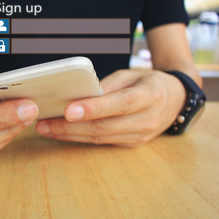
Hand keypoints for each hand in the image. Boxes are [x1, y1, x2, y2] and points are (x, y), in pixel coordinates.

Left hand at [35, 69, 185, 146]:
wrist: (174, 100)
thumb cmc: (150, 83)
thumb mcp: (132, 74)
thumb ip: (107, 85)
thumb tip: (78, 96)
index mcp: (149, 96)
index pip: (120, 104)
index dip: (94, 108)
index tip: (68, 111)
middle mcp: (145, 120)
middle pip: (104, 127)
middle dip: (70, 127)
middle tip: (44, 124)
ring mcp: (139, 136)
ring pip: (99, 138)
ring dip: (70, 135)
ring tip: (46, 129)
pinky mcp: (131, 143)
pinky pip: (102, 142)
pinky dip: (80, 137)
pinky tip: (63, 133)